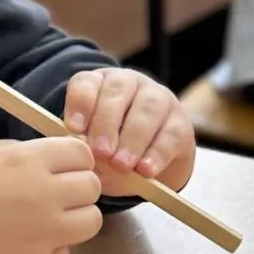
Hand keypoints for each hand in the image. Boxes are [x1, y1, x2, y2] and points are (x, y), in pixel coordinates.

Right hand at [0, 136, 101, 253]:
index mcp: (29, 161)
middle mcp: (46, 196)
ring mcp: (46, 235)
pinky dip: (50, 250)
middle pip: (91, 187)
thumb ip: (18, 152)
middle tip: (55, 193)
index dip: (73, 158)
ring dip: (74, 218)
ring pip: (91, 222)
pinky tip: (24, 246)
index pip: (81, 152)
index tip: (62, 165)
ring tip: (47, 221)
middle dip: (76, 186)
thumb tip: (44, 159)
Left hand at [64, 68, 195, 196]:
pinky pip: (170, 134)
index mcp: (99, 83)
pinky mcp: (181, 122)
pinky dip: (157, 153)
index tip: (73, 128)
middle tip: (99, 152)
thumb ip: (85, 147)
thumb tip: (81, 157)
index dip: (80, 103)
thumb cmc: (111, 150)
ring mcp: (159, 98)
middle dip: (106, 123)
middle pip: (117, 93)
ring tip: (121, 164)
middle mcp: (130, 83)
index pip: (86, 83)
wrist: (150, 163)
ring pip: (146, 110)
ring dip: (132, 139)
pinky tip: (145, 170)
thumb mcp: (92, 147)